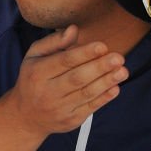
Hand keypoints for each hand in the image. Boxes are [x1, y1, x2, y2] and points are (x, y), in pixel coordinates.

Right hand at [8, 25, 129, 139]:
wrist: (26, 116)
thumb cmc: (34, 79)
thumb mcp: (34, 56)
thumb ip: (54, 42)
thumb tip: (73, 29)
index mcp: (38, 73)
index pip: (64, 62)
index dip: (84, 53)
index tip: (102, 46)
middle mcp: (47, 92)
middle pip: (77, 78)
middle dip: (99, 67)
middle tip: (118, 58)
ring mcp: (59, 108)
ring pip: (86, 94)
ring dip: (107, 82)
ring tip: (123, 71)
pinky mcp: (70, 121)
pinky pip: (90, 108)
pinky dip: (104, 98)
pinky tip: (116, 87)